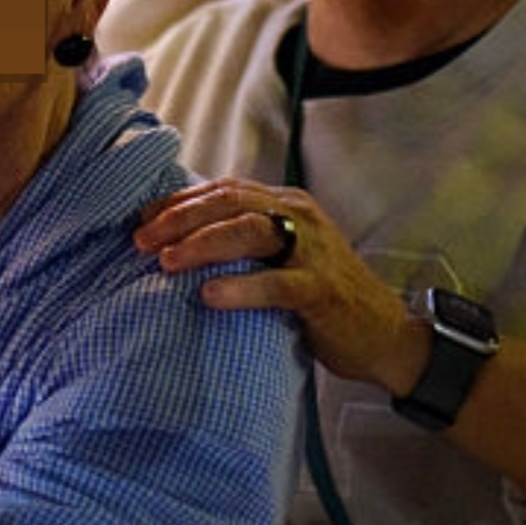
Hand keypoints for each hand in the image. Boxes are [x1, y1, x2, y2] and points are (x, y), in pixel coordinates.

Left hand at [133, 178, 413, 392]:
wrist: (385, 335)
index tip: (139, 221)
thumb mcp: (283, 258)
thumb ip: (244, 244)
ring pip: (249, 231)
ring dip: (201, 244)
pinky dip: (240, 288)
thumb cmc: (324, 298)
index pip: (223, 190)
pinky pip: (276, 283)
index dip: (177, 202)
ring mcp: (313, 250)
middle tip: (141, 241)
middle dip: (179, 218)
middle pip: (229, 202)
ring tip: (166, 262)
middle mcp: (300, 216)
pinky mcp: (322, 289)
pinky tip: (208, 296)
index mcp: (286, 204)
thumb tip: (180, 244)